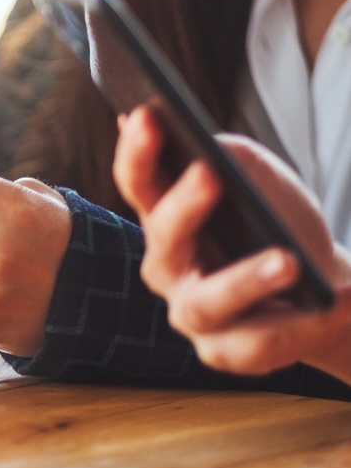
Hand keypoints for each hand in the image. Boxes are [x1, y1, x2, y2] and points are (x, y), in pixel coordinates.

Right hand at [113, 106, 350, 379]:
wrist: (321, 287)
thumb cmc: (277, 226)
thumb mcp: (259, 181)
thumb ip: (232, 161)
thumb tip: (209, 146)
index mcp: (163, 217)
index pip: (138, 181)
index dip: (137, 151)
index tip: (150, 114)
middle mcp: (166, 266)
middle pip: (162, 239)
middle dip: (183, 207)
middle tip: (211, 174)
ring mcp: (191, 314)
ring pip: (205, 302)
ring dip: (246, 280)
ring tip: (289, 260)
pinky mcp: (226, 354)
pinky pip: (259, 343)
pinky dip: (305, 322)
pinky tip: (340, 299)